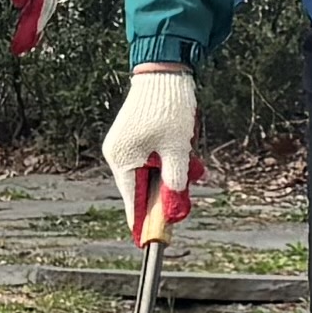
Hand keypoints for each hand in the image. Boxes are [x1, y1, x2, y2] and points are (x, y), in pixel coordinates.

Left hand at [5, 0, 66, 56]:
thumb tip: (21, 1)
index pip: (42, 4)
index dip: (33, 25)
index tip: (23, 43)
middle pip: (47, 5)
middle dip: (35, 28)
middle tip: (21, 48)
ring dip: (37, 18)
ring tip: (27, 37)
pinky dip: (39, 4)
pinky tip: (32, 12)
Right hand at [100, 65, 196, 232]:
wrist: (165, 70)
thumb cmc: (168, 107)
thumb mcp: (177, 149)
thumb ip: (174, 182)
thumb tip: (172, 209)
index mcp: (122, 159)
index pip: (133, 201)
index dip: (144, 222)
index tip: (148, 242)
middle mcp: (119, 154)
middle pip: (145, 187)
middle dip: (169, 188)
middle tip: (189, 185)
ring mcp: (127, 144)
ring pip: (154, 172)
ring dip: (174, 171)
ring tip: (192, 158)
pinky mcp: (137, 136)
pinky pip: (155, 157)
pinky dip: (171, 158)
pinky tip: (185, 148)